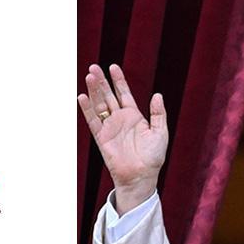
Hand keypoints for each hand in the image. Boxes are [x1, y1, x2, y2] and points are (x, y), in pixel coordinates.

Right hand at [78, 64, 167, 213]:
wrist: (141, 176)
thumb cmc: (153, 157)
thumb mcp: (160, 132)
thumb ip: (159, 114)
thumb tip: (157, 95)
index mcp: (134, 116)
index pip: (124, 93)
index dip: (118, 80)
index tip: (113, 67)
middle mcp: (120, 120)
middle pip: (108, 96)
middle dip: (101, 82)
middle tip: (94, 67)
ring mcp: (109, 128)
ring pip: (99, 105)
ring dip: (94, 91)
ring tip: (89, 76)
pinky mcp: (101, 138)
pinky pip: (92, 121)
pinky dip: (87, 109)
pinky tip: (82, 96)